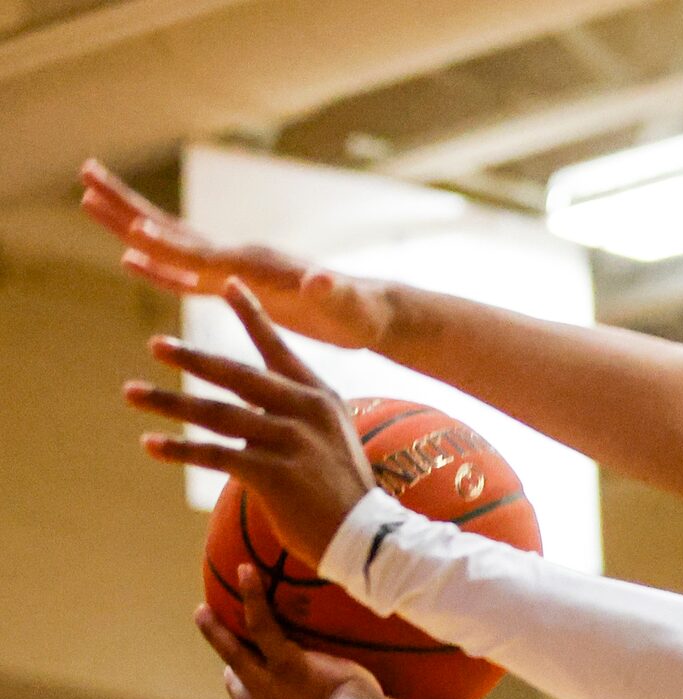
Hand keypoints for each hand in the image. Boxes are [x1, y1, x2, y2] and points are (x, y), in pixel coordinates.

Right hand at [79, 160, 394, 351]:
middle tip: (85, 173)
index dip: (168, 244)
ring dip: (129, 225)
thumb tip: (320, 280)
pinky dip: (155, 267)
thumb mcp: (350, 308)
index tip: (129, 226)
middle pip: (172, 231)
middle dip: (127, 206)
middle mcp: (238, 257)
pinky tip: (129, 259)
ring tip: (88, 200)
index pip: (202, 252)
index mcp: (256, 264)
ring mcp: (234, 269)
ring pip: (171, 245)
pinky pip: (185, 275)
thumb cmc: (362, 313)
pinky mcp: (236, 287)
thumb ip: (334, 294)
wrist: (370, 311)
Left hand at [125, 280, 376, 564]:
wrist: (370, 537)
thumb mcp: (328, 441)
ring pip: (218, 414)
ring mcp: (292, 441)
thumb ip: (288, 418)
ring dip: (170, 402)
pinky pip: (216, 455)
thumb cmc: (343, 493)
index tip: (227, 283)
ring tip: (132, 393)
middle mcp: (307, 411)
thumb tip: (240, 415)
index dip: (253, 315)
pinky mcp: (275, 473)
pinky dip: (180, 449)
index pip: (279, 349)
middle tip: (156, 345)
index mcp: (320, 398)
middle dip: (192, 359)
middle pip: (238, 376)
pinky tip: (151, 444)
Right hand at [196, 564, 474, 698]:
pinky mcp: (287, 664)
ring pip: (239, 653)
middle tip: (220, 653)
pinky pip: (262, 625)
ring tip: (203, 610)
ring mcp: (277, 686)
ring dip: (219, 633)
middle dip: (230, 665)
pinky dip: (253, 597)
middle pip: (244, 687)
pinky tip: (249, 571)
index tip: (250, 689)